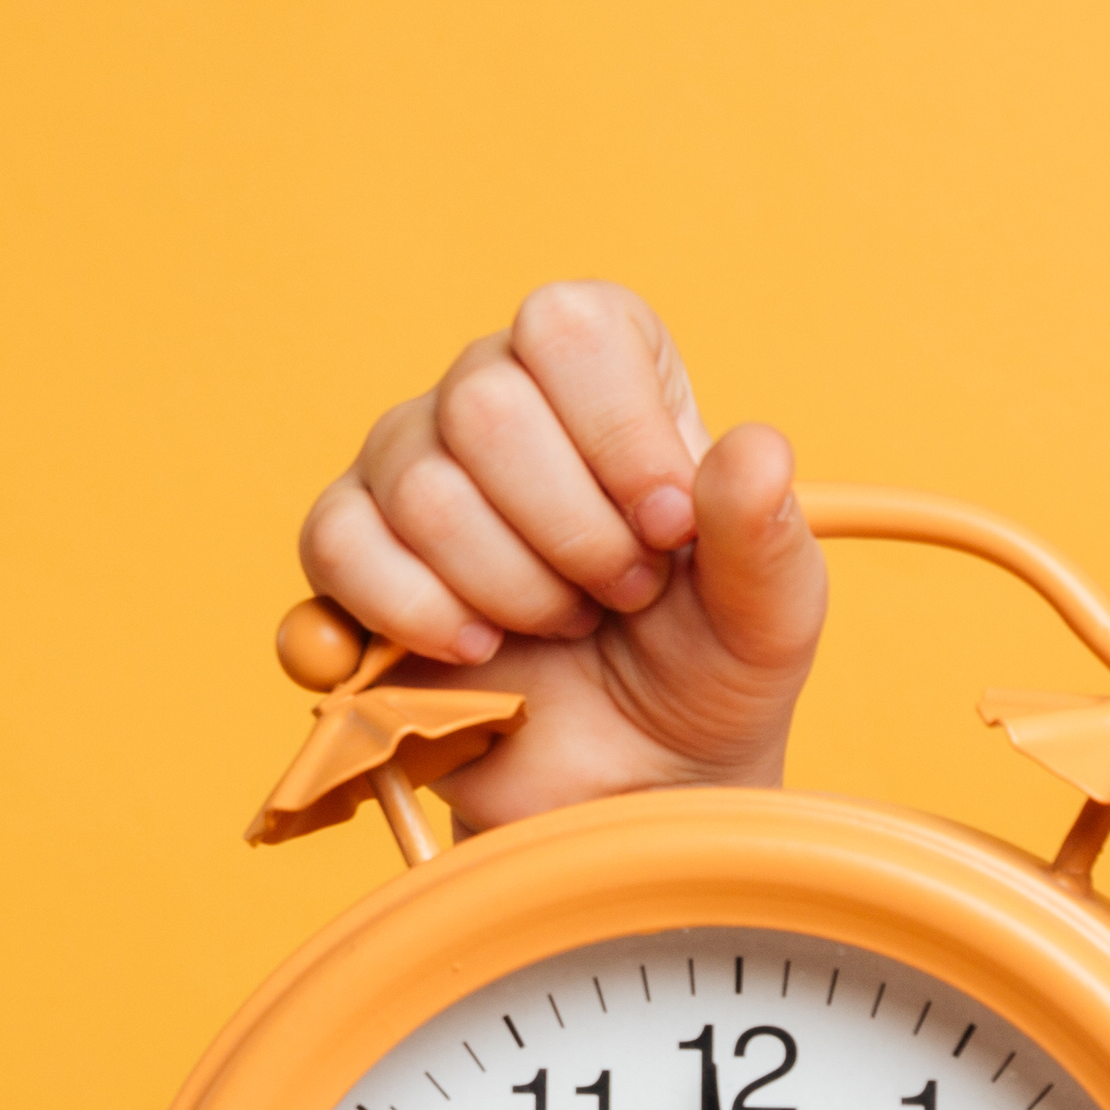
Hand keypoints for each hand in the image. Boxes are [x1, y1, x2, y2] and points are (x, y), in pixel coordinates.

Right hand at [293, 281, 828, 832]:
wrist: (633, 780)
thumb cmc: (705, 671)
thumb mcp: (770, 614)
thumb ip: (766, 530)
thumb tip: (755, 448)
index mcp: (601, 373)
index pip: (572, 328)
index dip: (623, 436)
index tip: (670, 529)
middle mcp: (491, 395)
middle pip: (487, 407)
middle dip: (574, 534)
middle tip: (620, 596)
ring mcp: (406, 469)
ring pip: (423, 492)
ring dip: (514, 591)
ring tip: (563, 625)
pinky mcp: (347, 552)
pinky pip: (338, 547)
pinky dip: (416, 617)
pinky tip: (477, 652)